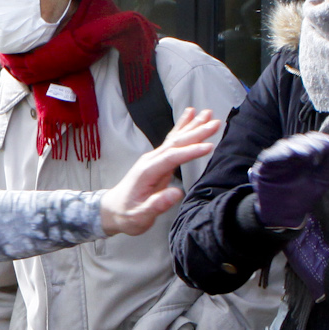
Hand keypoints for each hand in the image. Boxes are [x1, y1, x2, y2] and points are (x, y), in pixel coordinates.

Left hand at [99, 109, 220, 235]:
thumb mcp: (139, 216)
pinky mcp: (158, 160)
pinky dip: (183, 128)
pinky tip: (190, 116)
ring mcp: (154, 158)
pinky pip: (172, 141)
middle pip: (176, 143)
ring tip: (208, 113)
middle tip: (215, 123)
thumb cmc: (127, 214)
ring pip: (176, 138)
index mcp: (147, 172)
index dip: (190, 152)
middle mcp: (150, 160)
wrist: (113, 210)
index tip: (209, 147)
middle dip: (196, 132)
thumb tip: (176, 193)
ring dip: (192, 126)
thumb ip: (157, 205)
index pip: (172, 158)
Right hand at [249, 131, 328, 228]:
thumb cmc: (302, 198)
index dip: (321, 140)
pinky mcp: (263, 167)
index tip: (328, 147)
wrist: (283, 216)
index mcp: (304, 156)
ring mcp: (276, 160)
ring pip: (285, 145)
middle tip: (319, 150)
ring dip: (297, 147)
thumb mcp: (323, 179)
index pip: (312, 140)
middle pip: (300, 140)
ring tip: (308, 153)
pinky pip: (270, 155)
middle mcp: (290, 155)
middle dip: (310, 143)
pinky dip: (280, 153)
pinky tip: (291, 154)